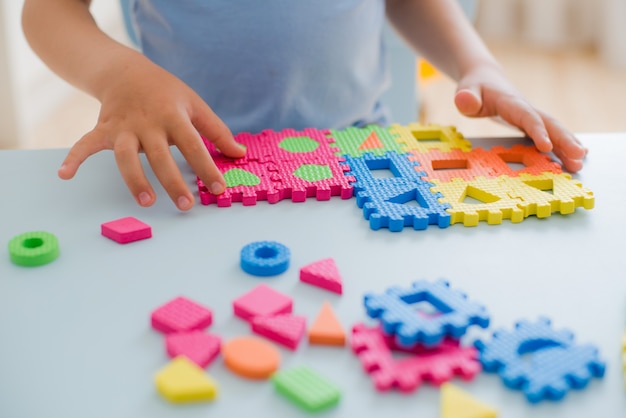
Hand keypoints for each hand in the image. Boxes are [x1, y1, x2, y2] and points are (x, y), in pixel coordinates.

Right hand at [57, 58, 244, 209]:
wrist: (126, 71)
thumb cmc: (167, 92)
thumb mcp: (195, 105)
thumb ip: (217, 131)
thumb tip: (240, 154)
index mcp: (174, 115)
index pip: (194, 145)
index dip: (207, 167)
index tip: (219, 189)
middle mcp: (148, 123)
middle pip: (160, 155)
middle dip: (173, 181)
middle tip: (186, 205)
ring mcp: (123, 127)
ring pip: (126, 156)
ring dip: (134, 179)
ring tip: (146, 201)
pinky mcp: (103, 130)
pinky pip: (84, 144)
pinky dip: (73, 157)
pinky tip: (65, 175)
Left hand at [454, 64, 586, 171]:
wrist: (485, 78)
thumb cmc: (475, 87)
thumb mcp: (466, 90)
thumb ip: (466, 97)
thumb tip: (465, 101)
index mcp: (511, 102)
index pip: (527, 117)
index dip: (537, 131)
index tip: (546, 147)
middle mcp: (526, 109)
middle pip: (549, 124)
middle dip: (564, 140)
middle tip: (578, 157)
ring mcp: (531, 116)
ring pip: (553, 130)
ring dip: (567, 145)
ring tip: (579, 163)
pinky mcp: (531, 123)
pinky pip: (548, 134)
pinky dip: (561, 145)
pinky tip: (573, 157)